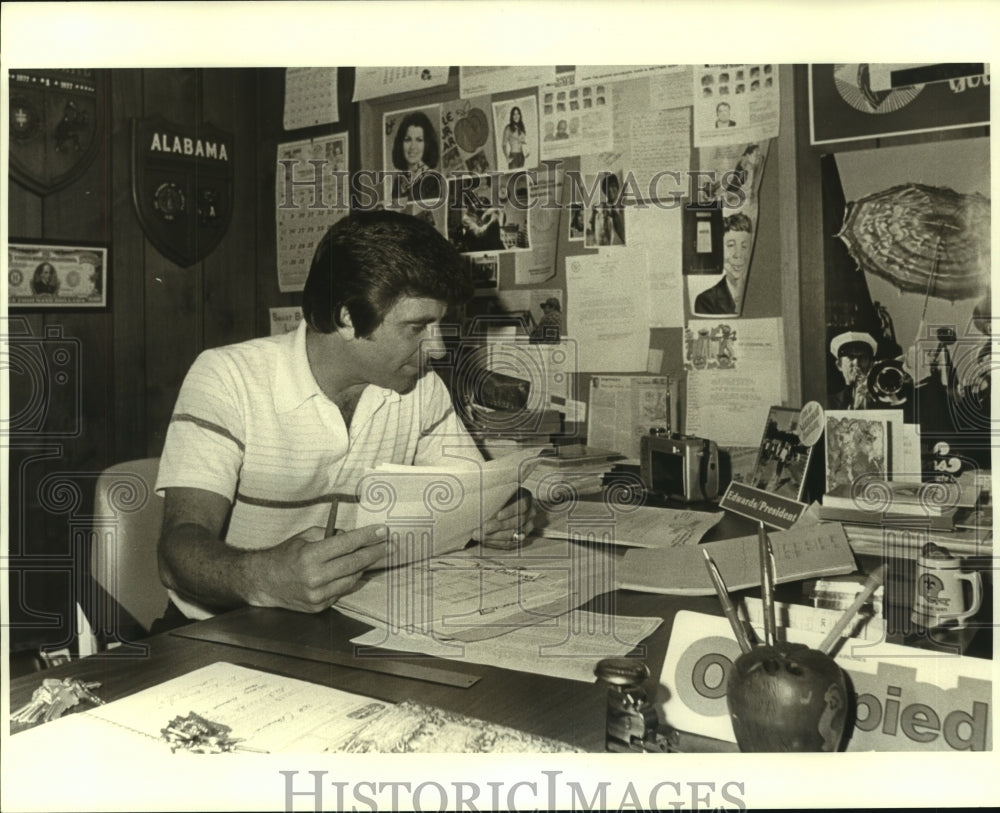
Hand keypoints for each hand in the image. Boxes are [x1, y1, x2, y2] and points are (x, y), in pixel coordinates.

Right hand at [246, 524, 388, 612]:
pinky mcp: (319, 606)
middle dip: (374, 552)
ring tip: (371, 555)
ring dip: (363, 566)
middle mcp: (314, 577)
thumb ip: (329, 535)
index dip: (367, 537)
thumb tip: (352, 537)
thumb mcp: (304, 537)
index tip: (382, 530)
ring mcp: (317, 595)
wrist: (265, 582)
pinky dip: (349, 579)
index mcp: (309, 556)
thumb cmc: (285, 555)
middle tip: (389, 544)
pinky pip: (342, 590)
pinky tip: (352, 571)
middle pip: (354, 563)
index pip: (346, 544)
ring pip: (352, 579)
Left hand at [473, 490, 535, 549]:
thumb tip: (486, 505)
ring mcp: (527, 527)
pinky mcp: (521, 538)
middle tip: (485, 528)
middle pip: (518, 522)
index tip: (498, 515)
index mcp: (526, 498)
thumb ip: (496, 498)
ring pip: (514, 535)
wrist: (503, 507)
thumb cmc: (499, 498)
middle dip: (500, 526)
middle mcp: (530, 513)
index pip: (522, 505)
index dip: (510, 511)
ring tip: (481, 535)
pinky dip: (496, 543)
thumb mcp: (499, 494)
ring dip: (496, 536)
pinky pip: (510, 544)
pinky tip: (485, 540)